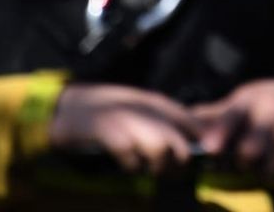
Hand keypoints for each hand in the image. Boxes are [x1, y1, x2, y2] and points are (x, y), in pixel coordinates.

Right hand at [49, 83, 199, 174]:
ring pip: (160, 148)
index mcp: (157, 104)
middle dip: (177, 164)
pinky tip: (126, 164)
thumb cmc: (108, 114)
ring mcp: (127, 118)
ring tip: (146, 168)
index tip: (205, 157)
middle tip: (166, 171)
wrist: (68, 107)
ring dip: (155, 165)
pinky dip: (130, 164)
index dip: (203, 143)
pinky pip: (129, 153)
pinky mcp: (107, 129)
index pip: (193, 123)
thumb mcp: (141, 113)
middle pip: (179, 143)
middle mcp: (146, 109)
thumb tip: (197, 142)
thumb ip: (166, 123)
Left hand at [191, 78, 273, 179]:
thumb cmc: (267, 107)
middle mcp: (273, 104)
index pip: (233, 114)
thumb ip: (215, 116)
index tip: (211, 149)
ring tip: (269, 160)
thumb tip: (185, 119)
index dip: (222, 131)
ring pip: (273, 162)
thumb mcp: (243, 105)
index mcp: (249, 98)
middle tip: (247, 160)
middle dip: (247, 159)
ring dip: (268, 168)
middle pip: (253, 145)